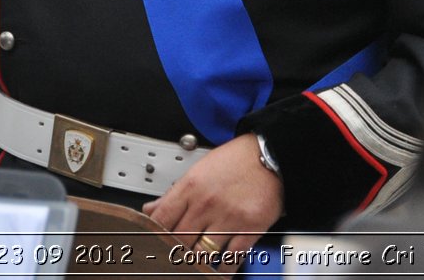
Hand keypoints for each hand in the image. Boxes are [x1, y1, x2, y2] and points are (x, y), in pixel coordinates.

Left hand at [141, 134, 281, 271]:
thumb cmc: (236, 161)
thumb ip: (174, 193)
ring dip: (197, 260)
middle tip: (174, 255)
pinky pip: (230, 258)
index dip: (152, 235)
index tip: (153, 242)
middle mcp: (207, 204)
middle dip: (174, 251)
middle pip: (179, 240)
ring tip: (195, 261)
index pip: (161, 220)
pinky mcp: (249, 229)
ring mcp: (228, 218)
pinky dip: (223, 268)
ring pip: (202, 253)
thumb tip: (151, 210)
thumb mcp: (199, 170)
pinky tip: (219, 267)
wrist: (271, 155)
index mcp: (191, 187)